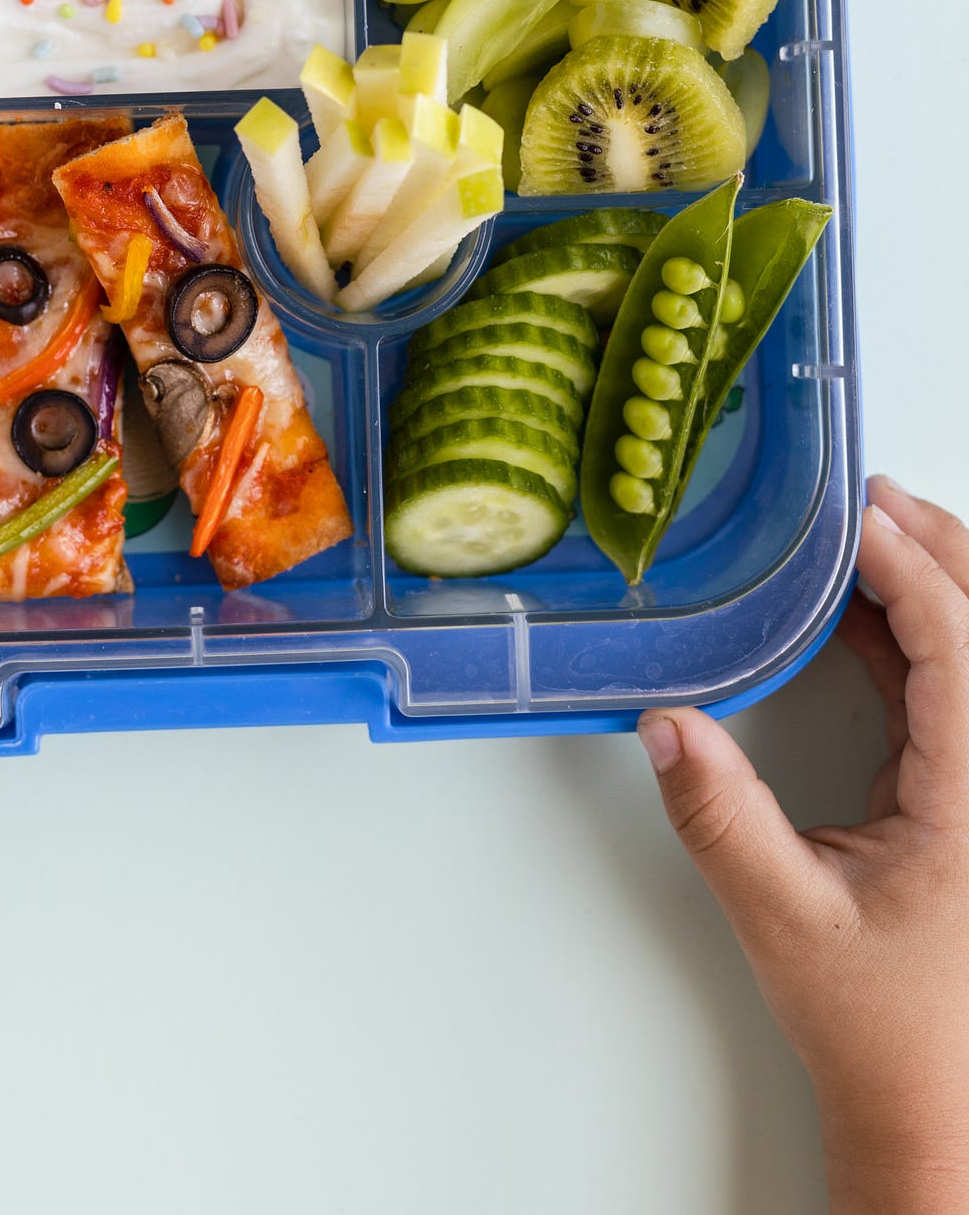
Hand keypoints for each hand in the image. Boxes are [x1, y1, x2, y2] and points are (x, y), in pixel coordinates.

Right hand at [639, 477, 968, 1214]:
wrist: (936, 1108)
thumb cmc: (884, 1028)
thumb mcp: (787, 918)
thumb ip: (721, 818)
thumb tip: (667, 725)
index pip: (957, 649)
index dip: (909, 570)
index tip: (857, 517)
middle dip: (938, 552)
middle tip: (870, 499)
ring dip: (935, 588)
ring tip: (868, 538)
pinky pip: (957, 694)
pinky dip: (916, 641)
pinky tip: (859, 621)